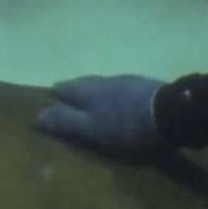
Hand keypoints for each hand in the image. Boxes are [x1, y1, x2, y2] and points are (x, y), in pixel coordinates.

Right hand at [35, 75, 166, 154]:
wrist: (170, 112)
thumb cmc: (125, 124)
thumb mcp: (91, 128)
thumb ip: (66, 121)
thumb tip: (37, 115)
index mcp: (88, 90)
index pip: (65, 88)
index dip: (56, 94)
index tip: (49, 97)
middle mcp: (104, 80)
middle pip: (83, 82)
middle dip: (74, 89)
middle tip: (66, 95)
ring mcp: (126, 81)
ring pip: (102, 83)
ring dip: (93, 89)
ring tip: (90, 98)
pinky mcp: (144, 87)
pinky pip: (120, 88)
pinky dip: (112, 93)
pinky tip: (118, 99)